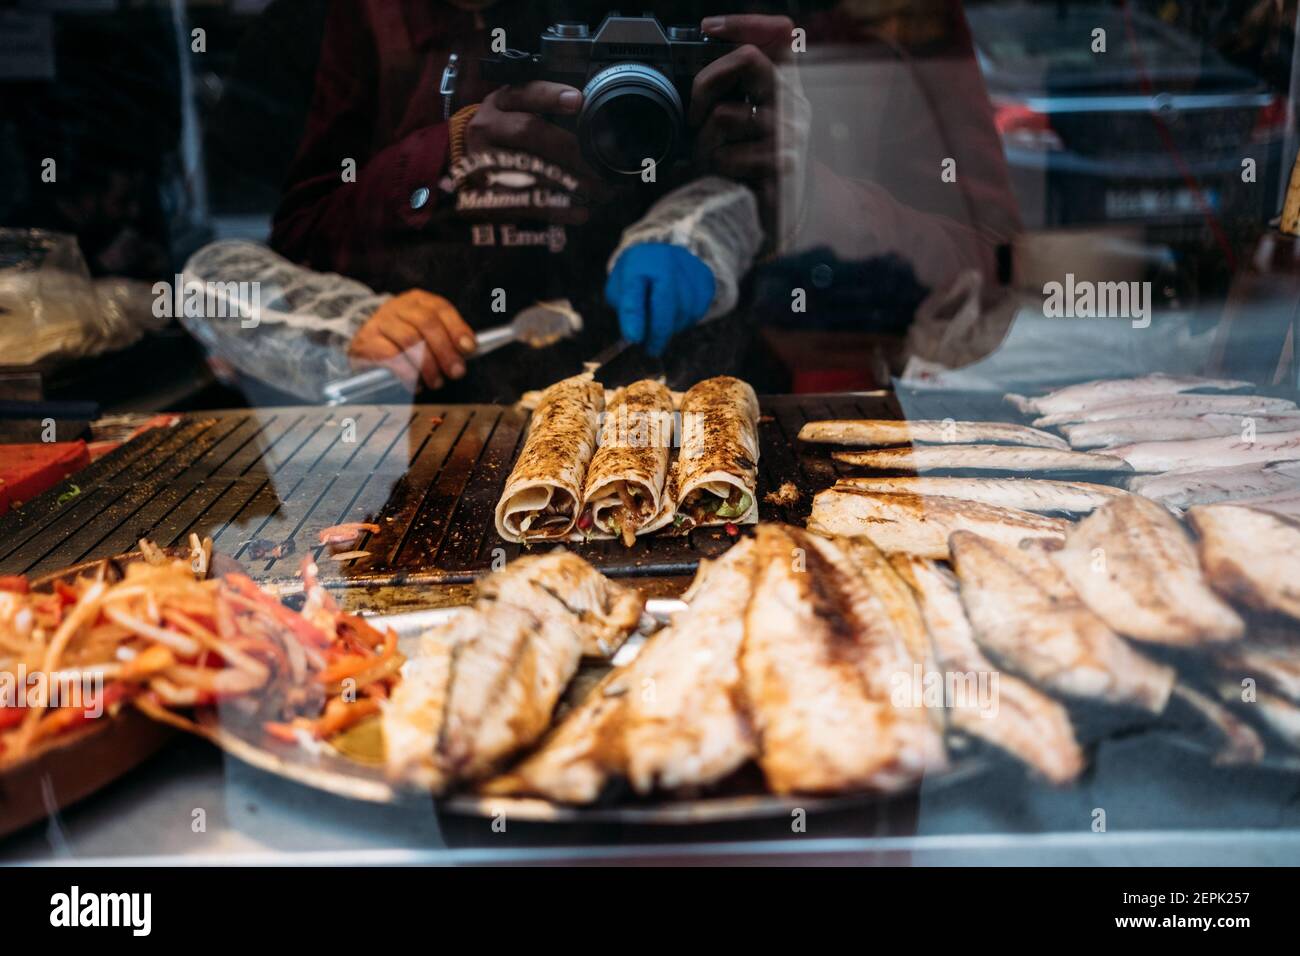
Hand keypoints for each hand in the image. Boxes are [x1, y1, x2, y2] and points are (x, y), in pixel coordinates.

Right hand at [348, 290, 475, 390]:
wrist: (364, 345)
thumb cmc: (403, 342)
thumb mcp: (426, 335)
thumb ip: (446, 339)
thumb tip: (468, 351)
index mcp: (418, 300)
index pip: (441, 308)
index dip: (457, 328)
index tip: (470, 348)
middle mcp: (398, 306)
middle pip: (426, 323)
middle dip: (445, 351)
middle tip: (456, 373)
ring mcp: (380, 321)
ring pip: (410, 340)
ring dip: (427, 365)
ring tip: (436, 382)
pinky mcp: (366, 340)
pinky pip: (391, 356)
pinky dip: (407, 373)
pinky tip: (415, 384)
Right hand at [465, 81, 609, 211]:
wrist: (470, 167)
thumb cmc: (507, 135)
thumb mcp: (516, 112)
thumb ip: (544, 106)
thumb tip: (586, 109)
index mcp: (498, 104)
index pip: (523, 94)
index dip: (550, 97)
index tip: (578, 101)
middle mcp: (486, 129)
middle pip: (528, 132)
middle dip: (569, 148)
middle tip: (601, 164)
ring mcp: (482, 162)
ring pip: (529, 169)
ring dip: (570, 182)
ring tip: (600, 191)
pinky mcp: (487, 194)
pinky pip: (526, 202)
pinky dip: (558, 210)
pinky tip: (581, 213)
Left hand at [605, 243, 714, 356]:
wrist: (663, 257)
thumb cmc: (637, 279)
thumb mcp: (619, 290)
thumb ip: (626, 311)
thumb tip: (636, 337)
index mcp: (637, 263)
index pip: (634, 291)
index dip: (633, 316)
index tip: (634, 338)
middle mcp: (665, 260)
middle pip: (665, 303)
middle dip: (658, 332)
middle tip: (651, 350)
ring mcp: (689, 268)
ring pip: (684, 311)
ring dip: (672, 328)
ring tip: (660, 327)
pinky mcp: (705, 280)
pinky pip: (698, 311)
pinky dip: (684, 321)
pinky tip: (675, 315)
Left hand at [691, 15, 810, 233]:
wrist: (785, 216)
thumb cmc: (752, 166)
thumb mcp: (744, 124)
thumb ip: (732, 94)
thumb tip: (692, 73)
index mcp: (784, 88)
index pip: (779, 36)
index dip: (747, 23)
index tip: (708, 29)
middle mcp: (793, 105)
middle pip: (750, 60)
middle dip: (707, 81)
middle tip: (694, 113)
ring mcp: (789, 135)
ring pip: (726, 116)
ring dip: (704, 140)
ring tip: (710, 159)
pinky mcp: (779, 167)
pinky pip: (727, 156)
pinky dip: (713, 169)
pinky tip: (725, 179)